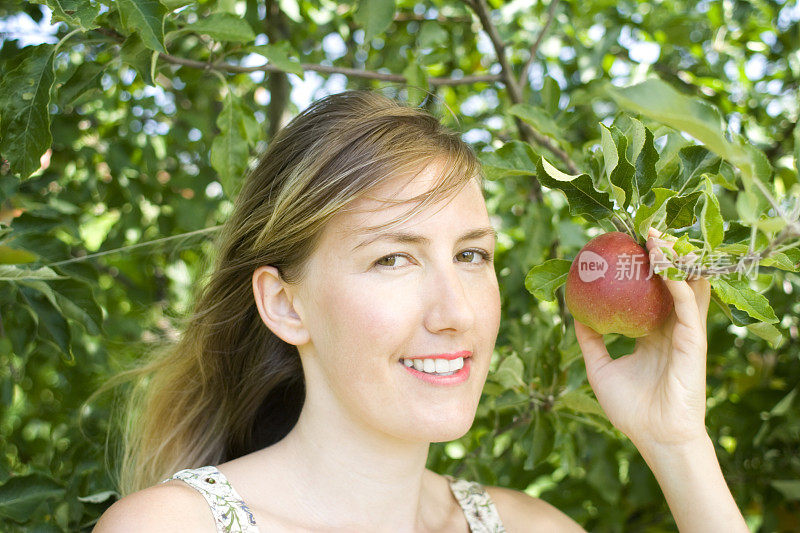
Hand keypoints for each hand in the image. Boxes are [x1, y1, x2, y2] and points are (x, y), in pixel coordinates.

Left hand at [573, 227, 711, 450]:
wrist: (654, 436)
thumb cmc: (629, 408)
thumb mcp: (599, 368)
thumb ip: (589, 340)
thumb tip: (572, 314)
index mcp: (652, 334)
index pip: (648, 294)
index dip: (639, 271)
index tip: (622, 247)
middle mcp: (671, 328)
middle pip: (669, 284)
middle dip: (661, 256)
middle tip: (643, 231)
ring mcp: (685, 333)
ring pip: (684, 287)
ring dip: (673, 261)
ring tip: (656, 237)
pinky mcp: (695, 341)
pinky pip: (688, 305)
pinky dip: (678, 284)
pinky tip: (664, 266)